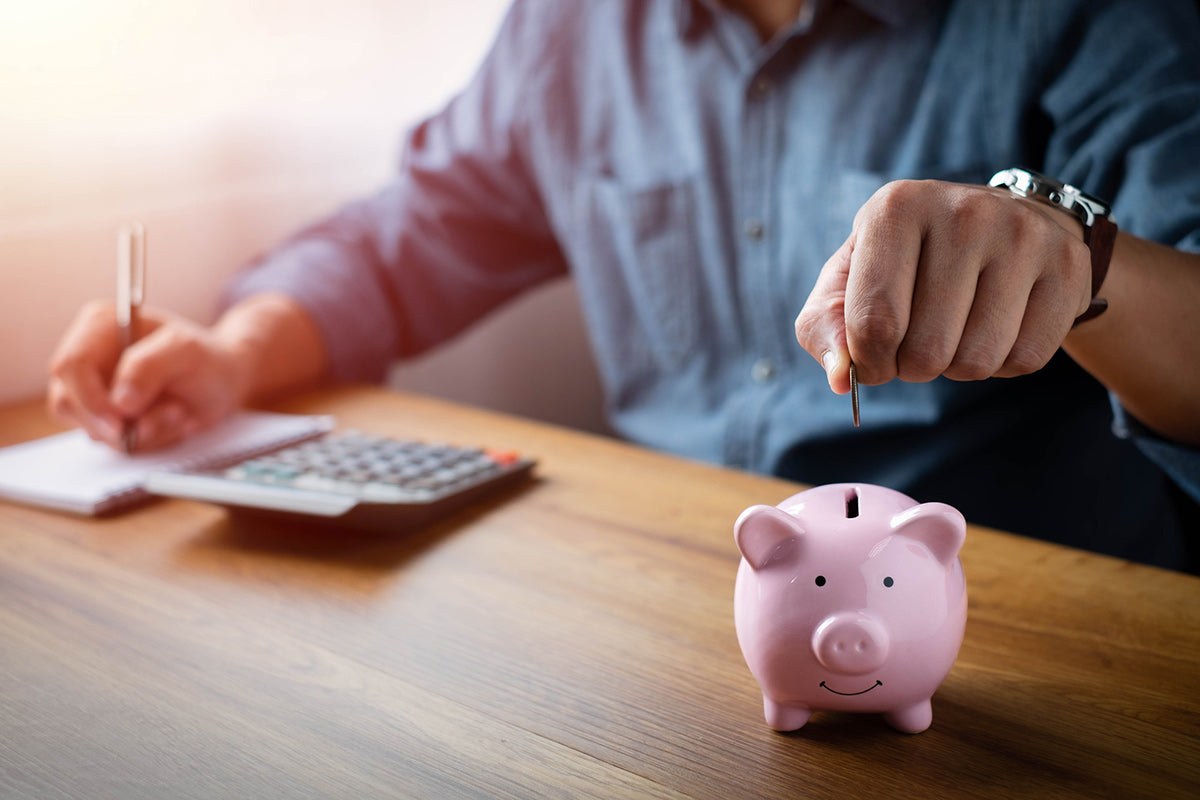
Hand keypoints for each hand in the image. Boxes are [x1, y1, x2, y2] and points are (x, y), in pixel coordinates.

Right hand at [47, 302, 252, 451]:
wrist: (223, 382)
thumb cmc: (206, 358)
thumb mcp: (187, 351)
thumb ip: (150, 366)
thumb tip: (119, 401)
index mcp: (100, 325)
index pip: (71, 365)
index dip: (91, 398)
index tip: (122, 421)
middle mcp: (88, 356)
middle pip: (70, 402)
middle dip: (119, 422)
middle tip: (170, 415)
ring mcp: (92, 389)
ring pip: (92, 428)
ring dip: (141, 431)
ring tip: (177, 411)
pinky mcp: (104, 416)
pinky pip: (111, 442)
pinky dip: (145, 440)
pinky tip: (169, 421)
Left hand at [795, 180, 1093, 392]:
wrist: (996, 226)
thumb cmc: (904, 263)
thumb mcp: (849, 281)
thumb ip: (825, 328)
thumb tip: (842, 377)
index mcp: (896, 208)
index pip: (874, 322)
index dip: (869, 363)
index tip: (874, 361)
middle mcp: (962, 211)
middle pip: (926, 350)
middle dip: (913, 367)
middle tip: (917, 342)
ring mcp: (1023, 234)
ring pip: (977, 361)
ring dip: (957, 367)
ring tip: (955, 330)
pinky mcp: (1069, 265)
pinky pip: (1026, 359)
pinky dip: (1003, 364)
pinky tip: (996, 325)